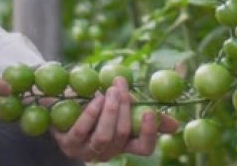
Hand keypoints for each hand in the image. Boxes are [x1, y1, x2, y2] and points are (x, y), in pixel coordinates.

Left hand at [52, 77, 179, 160]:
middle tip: (121, 85)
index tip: (150, 111)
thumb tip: (176, 126)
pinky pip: (83, 131)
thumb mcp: (120, 102)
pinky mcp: (67, 145)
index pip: (144, 149)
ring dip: (110, 111)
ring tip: (110, 89)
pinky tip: (95, 97)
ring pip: (104, 137)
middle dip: (124, 108)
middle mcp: (106, 152)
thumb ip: (142, 110)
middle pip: (122, 136)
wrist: (60, 96)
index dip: (149, 133)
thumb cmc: (94, 98)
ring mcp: (86, 151)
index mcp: (123, 143)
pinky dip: (91, 113)